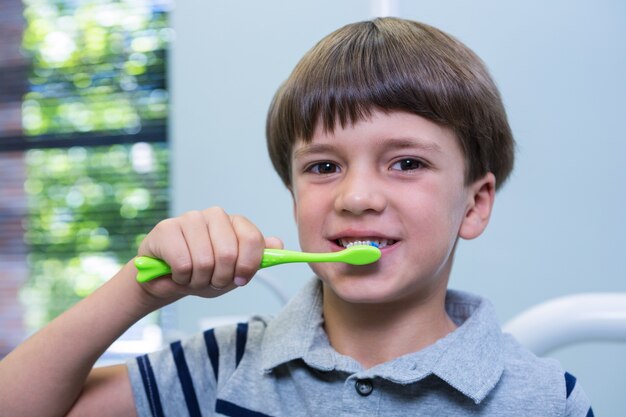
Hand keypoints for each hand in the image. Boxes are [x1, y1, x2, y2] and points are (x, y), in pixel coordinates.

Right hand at [135, 207, 282, 299]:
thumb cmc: (204, 274)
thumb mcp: (234, 272)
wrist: (166, 280)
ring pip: (205, 261)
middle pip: (228, 253)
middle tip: (211, 281)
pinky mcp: (167, 228)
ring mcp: (190, 218)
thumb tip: (278, 244)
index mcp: (236, 223)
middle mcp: (215, 216)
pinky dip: (181, 278)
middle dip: (220, 278)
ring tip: (192, 277)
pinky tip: (176, 273)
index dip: (247, 266)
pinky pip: (183, 263)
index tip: (239, 280)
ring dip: (198, 280)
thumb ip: (257, 259)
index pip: (252, 239)